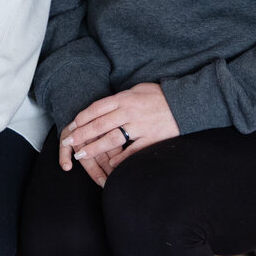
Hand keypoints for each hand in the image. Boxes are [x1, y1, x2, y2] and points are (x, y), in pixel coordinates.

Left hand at [59, 83, 180, 185]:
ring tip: (82, 156)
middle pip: (99, 124)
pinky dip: (120, 159)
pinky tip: (110, 165)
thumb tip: (102, 107)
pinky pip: (132, 151)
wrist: (185, 103)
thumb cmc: (159, 95)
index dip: (82, 118)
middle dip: (81, 135)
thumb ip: (120, 98)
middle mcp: (130, 111)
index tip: (71, 126)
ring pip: (112, 139)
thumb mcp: (137, 89)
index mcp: (125, 98)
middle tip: (69, 143)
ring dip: (94, 148)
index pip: (97, 108)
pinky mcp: (152, 139)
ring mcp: (141, 126)